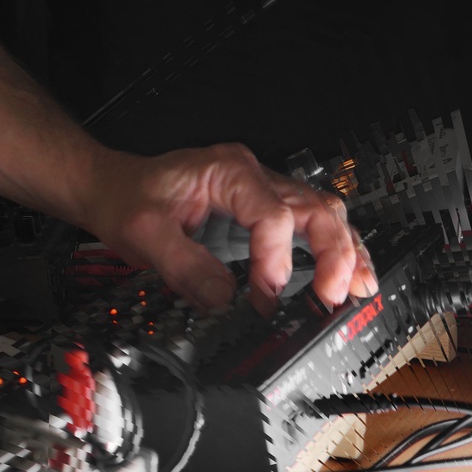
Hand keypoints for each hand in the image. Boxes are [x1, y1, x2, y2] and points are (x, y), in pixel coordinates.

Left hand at [80, 144, 377, 314]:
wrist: (112, 187)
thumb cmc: (126, 198)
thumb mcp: (144, 233)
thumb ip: (185, 266)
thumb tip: (224, 300)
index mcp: (227, 171)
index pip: (271, 214)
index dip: (275, 259)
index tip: (266, 296)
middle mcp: (252, 176)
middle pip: (315, 208)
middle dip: (333, 254)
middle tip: (335, 295)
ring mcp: (262, 191)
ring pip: (323, 214)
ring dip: (345, 252)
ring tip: (359, 289)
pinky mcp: (262, 210)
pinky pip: (310, 225)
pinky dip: (333, 251)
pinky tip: (348, 276)